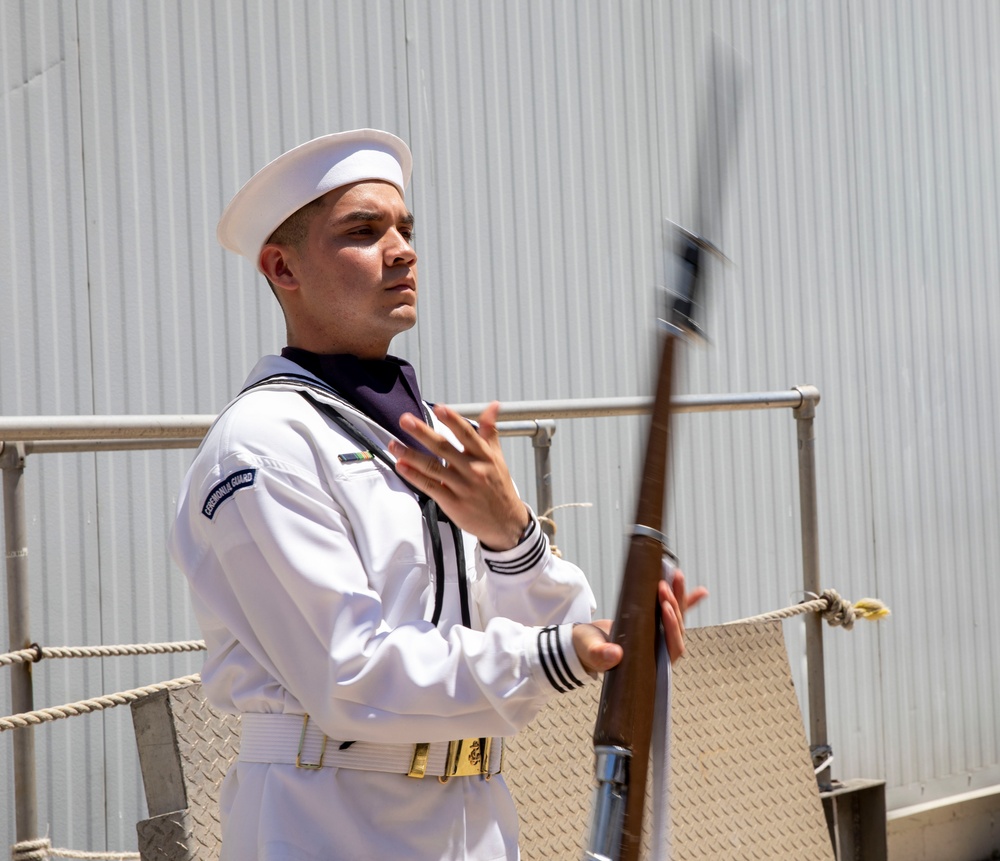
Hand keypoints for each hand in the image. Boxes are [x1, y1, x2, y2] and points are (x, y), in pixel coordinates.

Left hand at [388, 402, 529, 549]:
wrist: (505, 522)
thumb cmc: (498, 488)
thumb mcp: (497, 457)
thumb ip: (489, 431)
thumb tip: (493, 406)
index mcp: (484, 456)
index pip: (467, 434)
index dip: (453, 420)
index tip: (439, 408)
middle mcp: (472, 470)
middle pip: (444, 448)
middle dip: (423, 433)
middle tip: (405, 420)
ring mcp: (461, 487)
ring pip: (433, 468)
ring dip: (411, 455)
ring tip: (394, 444)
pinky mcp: (452, 503)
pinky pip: (430, 487)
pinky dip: (414, 477)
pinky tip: (401, 466)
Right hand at [574, 569, 707, 673]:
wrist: (584, 643)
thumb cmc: (588, 650)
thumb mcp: (591, 651)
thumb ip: (601, 655)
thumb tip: (615, 655)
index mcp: (649, 662)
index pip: (672, 647)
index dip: (673, 629)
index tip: (666, 610)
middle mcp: (658, 650)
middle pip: (677, 628)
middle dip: (674, 606)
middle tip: (662, 587)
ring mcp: (657, 636)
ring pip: (677, 616)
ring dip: (679, 597)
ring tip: (676, 576)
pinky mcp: (653, 623)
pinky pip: (674, 611)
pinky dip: (687, 601)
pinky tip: (701, 592)